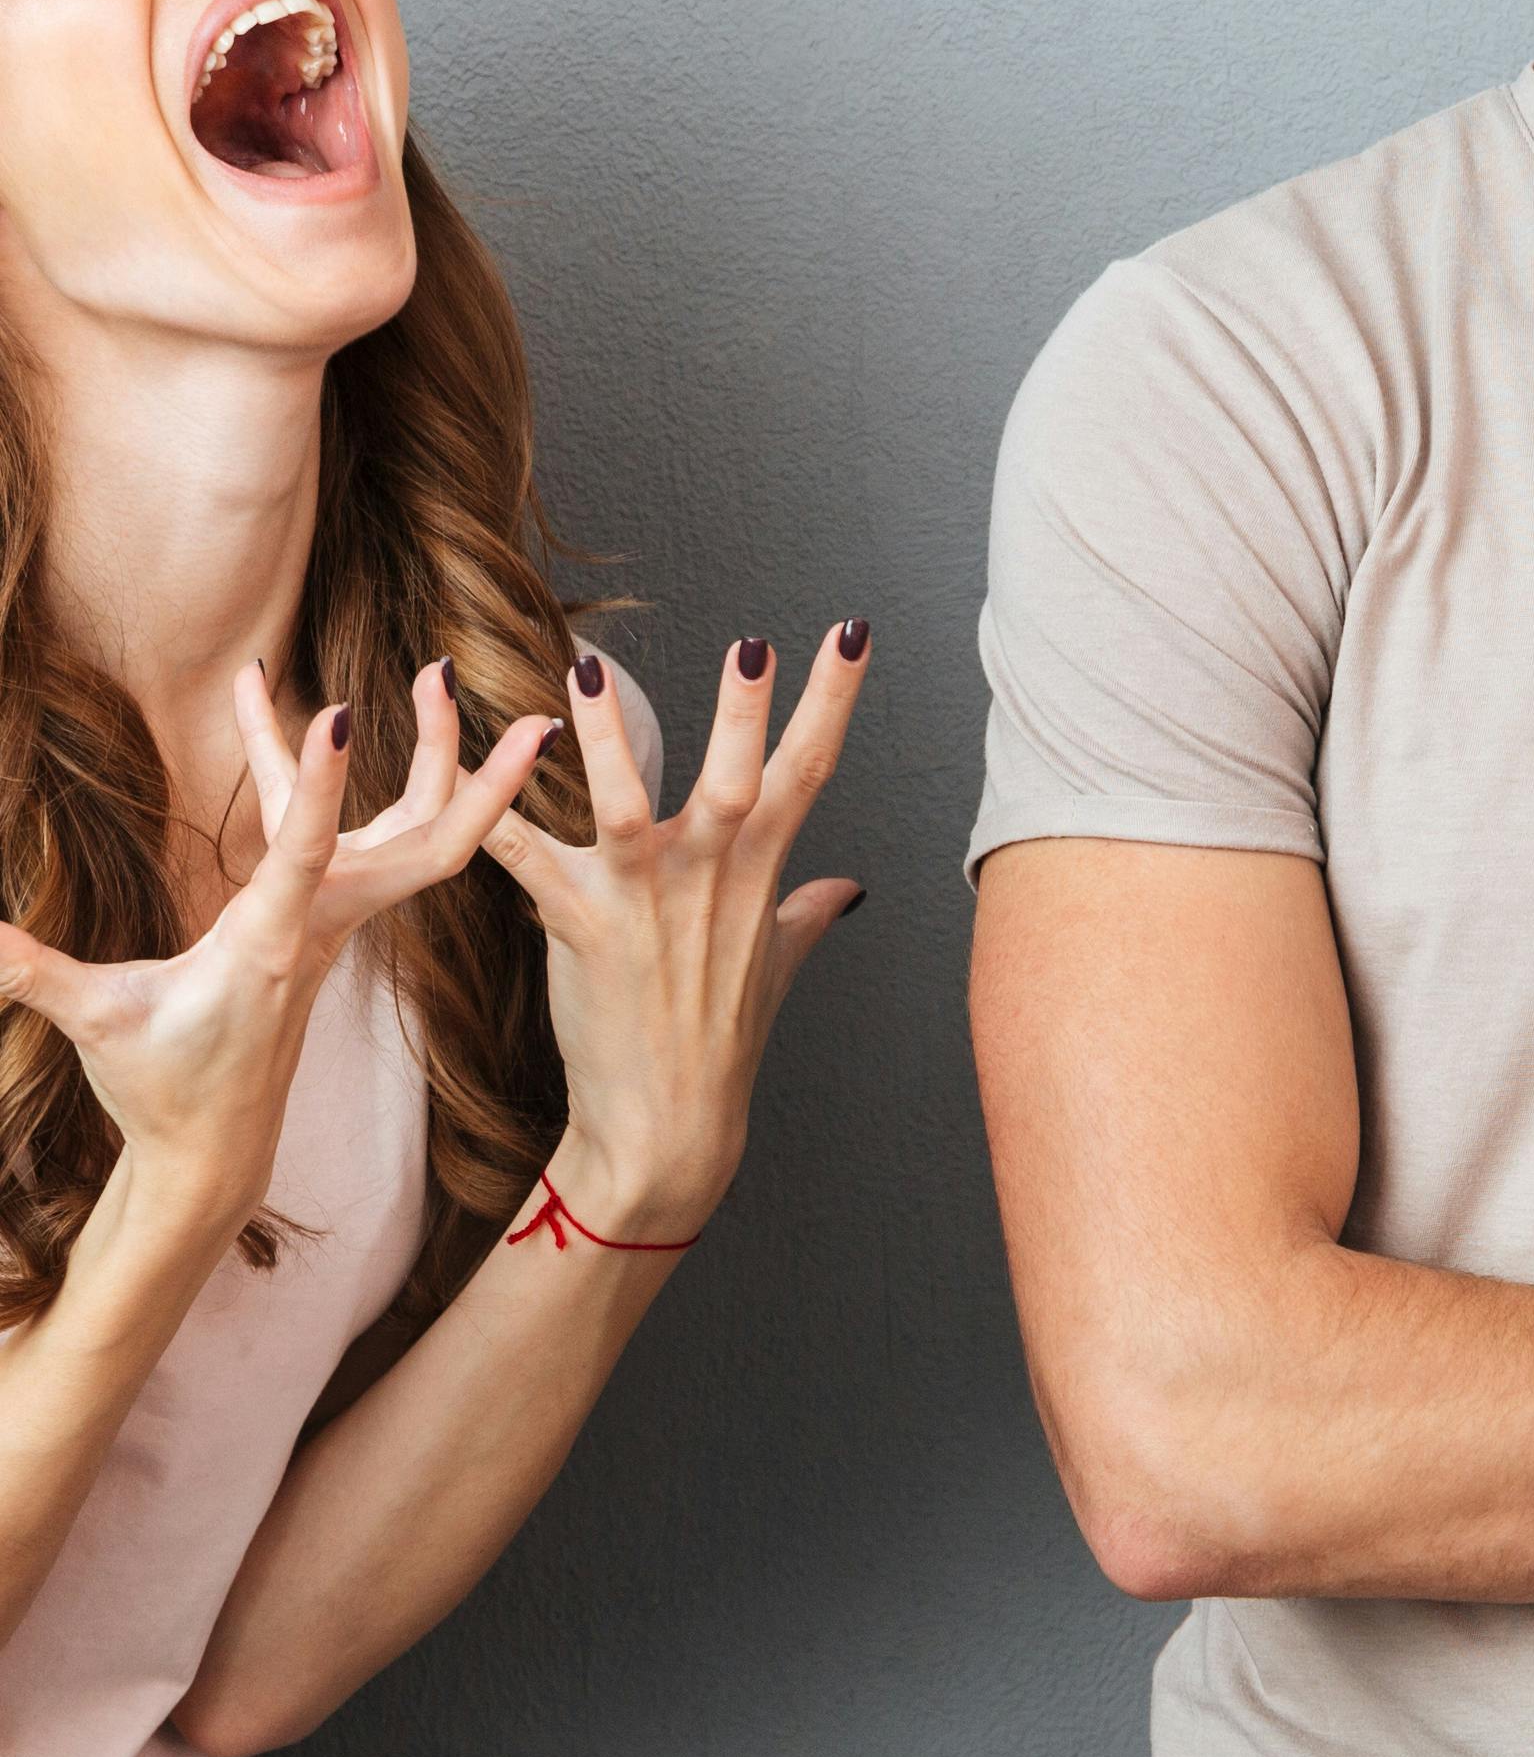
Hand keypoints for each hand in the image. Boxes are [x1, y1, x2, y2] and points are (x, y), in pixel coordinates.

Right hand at [0, 668, 556, 1226]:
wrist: (216, 1149)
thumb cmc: (162, 1089)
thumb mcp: (96, 1027)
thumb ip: (35, 974)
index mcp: (271, 944)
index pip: (308, 853)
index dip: (323, 786)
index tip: (342, 713)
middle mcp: (321, 925)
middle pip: (427, 839)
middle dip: (466, 766)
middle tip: (488, 688)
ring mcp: (330, 919)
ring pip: (401, 826)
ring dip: (425, 752)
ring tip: (426, 666)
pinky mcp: (317, 917)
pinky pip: (341, 833)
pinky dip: (323, 774)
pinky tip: (278, 707)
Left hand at [485, 627, 869, 1243]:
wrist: (669, 1124)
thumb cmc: (722, 1042)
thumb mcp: (775, 967)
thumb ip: (805, 913)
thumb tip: (849, 889)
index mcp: (760, 871)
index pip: (812, 766)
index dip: (834, 696)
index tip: (850, 632)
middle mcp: (710, 877)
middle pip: (742, 779)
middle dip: (750, 712)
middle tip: (757, 644)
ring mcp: (644, 901)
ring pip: (626, 804)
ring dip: (604, 738)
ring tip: (586, 672)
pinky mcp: (579, 926)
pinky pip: (524, 858)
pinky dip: (491, 818)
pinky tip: (460, 771)